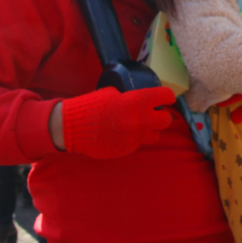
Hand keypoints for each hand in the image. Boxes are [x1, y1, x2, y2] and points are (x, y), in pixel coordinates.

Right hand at [51, 86, 174, 158]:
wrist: (73, 127)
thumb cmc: (91, 105)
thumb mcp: (113, 93)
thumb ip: (131, 98)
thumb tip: (142, 101)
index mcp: (138, 102)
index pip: (165, 96)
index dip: (168, 96)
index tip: (167, 97)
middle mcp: (141, 120)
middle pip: (166, 120)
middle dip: (162, 116)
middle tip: (156, 113)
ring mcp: (135, 137)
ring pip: (155, 135)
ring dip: (151, 130)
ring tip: (142, 126)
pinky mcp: (127, 149)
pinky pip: (138, 143)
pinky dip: (135, 138)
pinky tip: (125, 133)